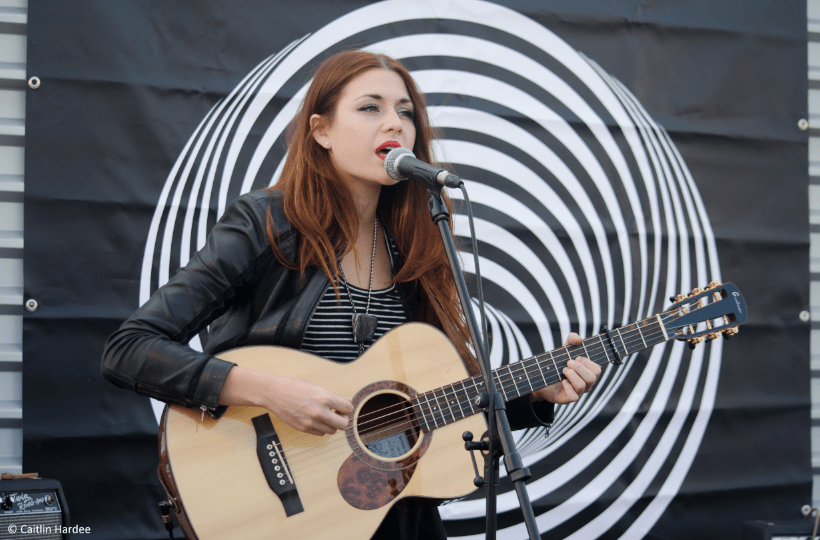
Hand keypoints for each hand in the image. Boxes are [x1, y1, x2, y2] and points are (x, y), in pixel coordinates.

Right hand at [220, 367, 353, 435]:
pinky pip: (320, 434)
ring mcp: (311, 422)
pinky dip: (322, 429)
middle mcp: (319, 411)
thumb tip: (348, 401)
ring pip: (332, 431)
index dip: (347, 407)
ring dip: (332, 425)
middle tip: (338, 414)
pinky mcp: (303, 428)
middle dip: (343, 420)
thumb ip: (334, 397)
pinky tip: (317, 420)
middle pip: (343, 424)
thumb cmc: (295, 386)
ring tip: (326, 416)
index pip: (348, 408)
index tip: (343, 406)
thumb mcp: (316, 388)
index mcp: (325, 398)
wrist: (274, 393)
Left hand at [531, 333, 600, 403]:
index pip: (597, 370)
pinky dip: (567, 385)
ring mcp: (578, 392)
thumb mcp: (565, 348)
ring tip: (563, 371)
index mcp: (589, 373)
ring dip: (571, 374)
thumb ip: (572, 339)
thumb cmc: (558, 363)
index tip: (575, 358)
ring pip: (582, 385)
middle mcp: (586, 384)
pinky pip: (574, 395)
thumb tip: (579, 340)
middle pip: (592, 377)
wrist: (542, 376)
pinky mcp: (569, 399)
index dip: (586, 362)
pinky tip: (562, 381)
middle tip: (567, 364)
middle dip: (578, 367)